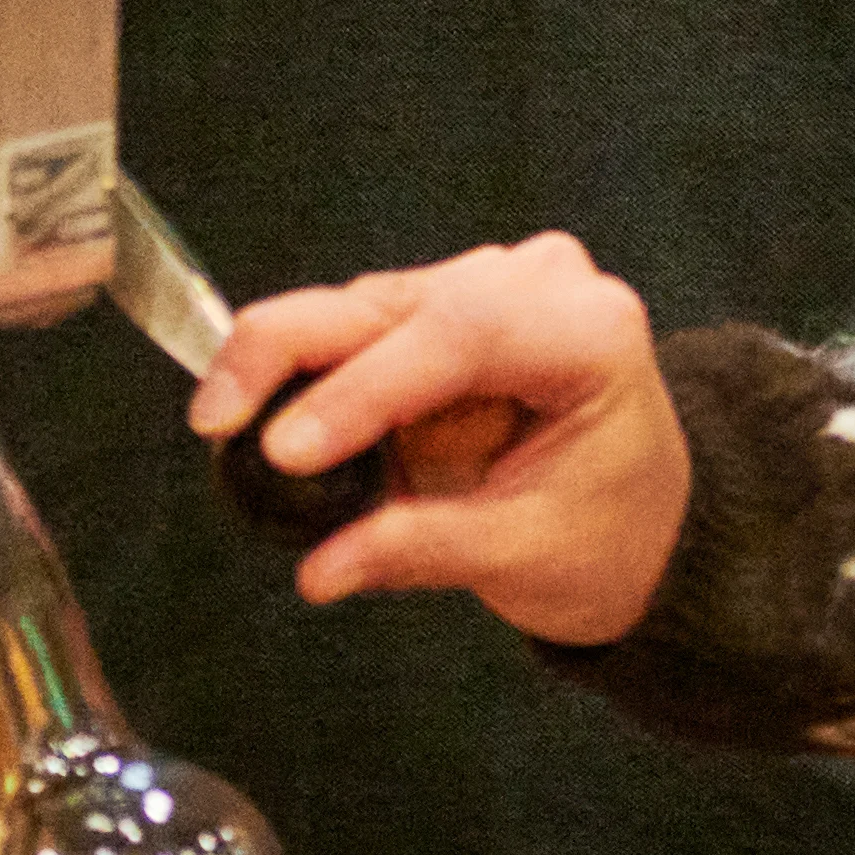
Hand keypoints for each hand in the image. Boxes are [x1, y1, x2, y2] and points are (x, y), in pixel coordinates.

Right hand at [188, 235, 692, 642]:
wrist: (639, 521)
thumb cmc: (606, 533)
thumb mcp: (525, 555)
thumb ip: (423, 548)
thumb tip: (324, 569)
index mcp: (591, 333)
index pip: (465, 333)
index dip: (365, 387)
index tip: (289, 448)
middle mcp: (540, 286)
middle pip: (395, 302)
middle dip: (291, 355)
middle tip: (216, 422)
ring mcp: (487, 285)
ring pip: (357, 306)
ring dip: (283, 364)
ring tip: (228, 430)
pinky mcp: (438, 306)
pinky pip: (352, 327)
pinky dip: (300, 372)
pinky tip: (255, 415)